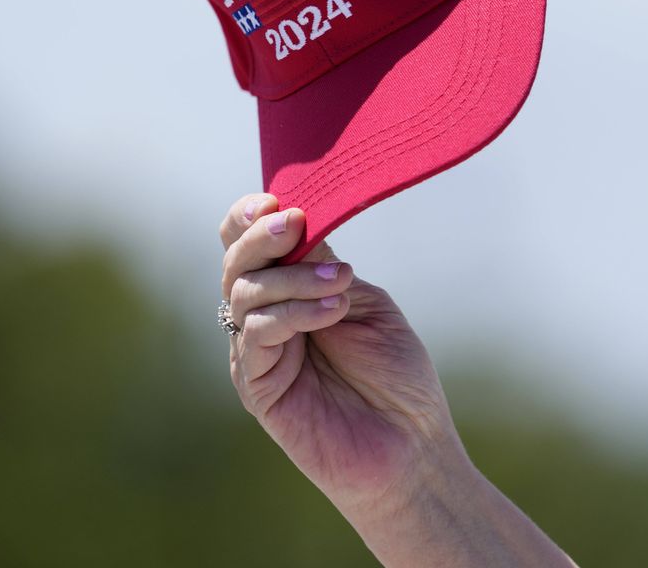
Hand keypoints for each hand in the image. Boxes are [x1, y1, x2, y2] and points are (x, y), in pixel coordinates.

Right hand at [217, 193, 462, 513]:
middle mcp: (264, 317)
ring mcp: (256, 352)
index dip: (250, 217)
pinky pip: (254, 334)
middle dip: (261, 236)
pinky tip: (331, 313)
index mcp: (289, 291)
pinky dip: (291, 314)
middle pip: (236, 261)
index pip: (249, 244)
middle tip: (295, 224)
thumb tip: (296, 219)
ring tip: (340, 284)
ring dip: (292, 278)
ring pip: (244, 292)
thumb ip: (326, 264)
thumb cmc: (396, 377)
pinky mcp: (255, 386)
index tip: (275, 201)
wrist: (411, 447)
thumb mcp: (364, 302)